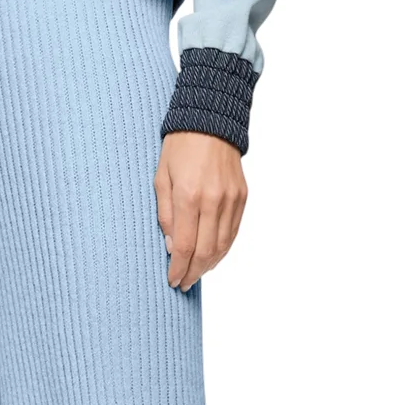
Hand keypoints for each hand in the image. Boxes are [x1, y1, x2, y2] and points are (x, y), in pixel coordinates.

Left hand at [154, 132, 247, 290]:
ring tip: (196, 273)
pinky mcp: (242, 197)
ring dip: (209, 265)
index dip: (178, 268)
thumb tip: (170, 247)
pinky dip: (223, 249)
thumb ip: (165, 214)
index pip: (184, 246)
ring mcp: (231, 199)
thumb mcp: (160, 178)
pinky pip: (233, 232)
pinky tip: (212, 257)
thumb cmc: (179, 148)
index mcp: (188, 196)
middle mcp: (213, 200)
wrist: (210, 121)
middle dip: (193, 272)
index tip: (172, 280)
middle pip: (205, 251)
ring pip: (223, 245)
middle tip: (183, 283)